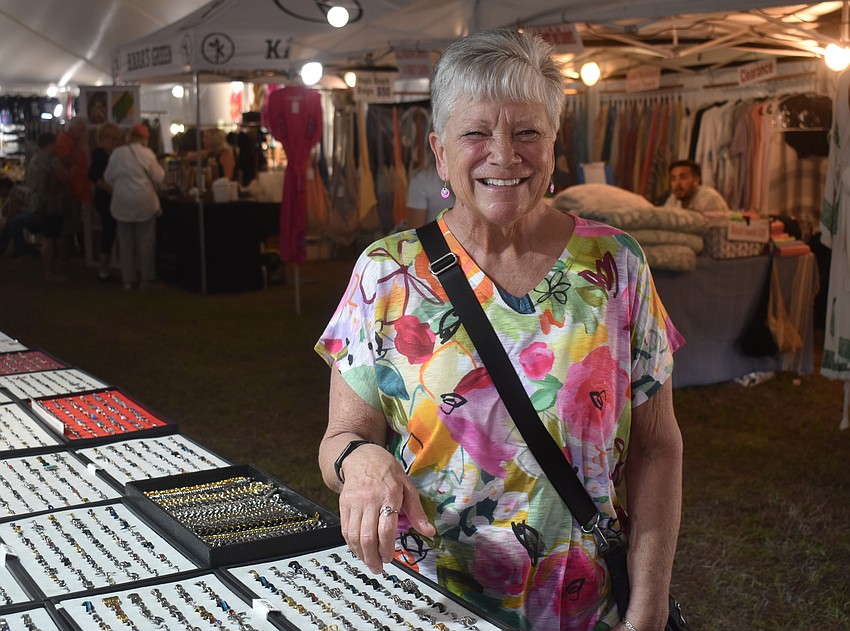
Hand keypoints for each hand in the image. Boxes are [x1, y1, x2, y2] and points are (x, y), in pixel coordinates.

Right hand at [338, 445, 434, 573]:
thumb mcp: (407, 487)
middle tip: (379, 568)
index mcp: (389, 495)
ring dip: (361, 554)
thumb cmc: (388, 471)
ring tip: (369, 563)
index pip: (386, 529)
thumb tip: (429, 532)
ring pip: (354, 535)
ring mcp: (355, 503)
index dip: (387, 548)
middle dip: (373, 557)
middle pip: (368, 536)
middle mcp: (370, 500)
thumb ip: (417, 511)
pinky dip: (351, 544)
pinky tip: (358, 551)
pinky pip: (345, 529)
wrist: (362, 457)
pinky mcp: (344, 504)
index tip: (390, 558)